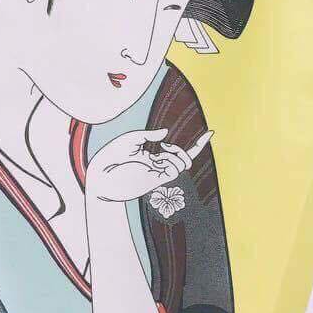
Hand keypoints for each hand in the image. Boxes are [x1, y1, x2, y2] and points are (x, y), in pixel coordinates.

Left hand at [85, 128, 212, 202]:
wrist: (101, 174)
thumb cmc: (112, 155)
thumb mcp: (131, 138)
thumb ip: (149, 135)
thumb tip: (166, 133)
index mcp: (152, 157)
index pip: (179, 152)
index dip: (197, 145)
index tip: (211, 133)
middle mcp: (158, 166)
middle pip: (187, 160)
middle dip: (190, 150)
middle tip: (167, 145)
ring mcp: (157, 174)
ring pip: (183, 165)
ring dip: (178, 155)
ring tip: (161, 151)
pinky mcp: (155, 180)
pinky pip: (174, 171)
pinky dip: (173, 160)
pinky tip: (159, 156)